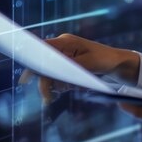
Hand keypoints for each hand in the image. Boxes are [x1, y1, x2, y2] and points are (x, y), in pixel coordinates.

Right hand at [18, 33, 138, 102]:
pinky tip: (71, 87)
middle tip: (48, 99)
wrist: (117, 63)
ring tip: (70, 89)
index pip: (42, 49)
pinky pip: (58, 76)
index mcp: (65, 42)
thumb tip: (52, 70)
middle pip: (44, 65)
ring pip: (50, 73)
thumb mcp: (88, 64)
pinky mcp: (69, 64)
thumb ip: (68, 66)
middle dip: (45, 82)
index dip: (31, 63)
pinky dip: (62, 84)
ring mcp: (65, 56)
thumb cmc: (104, 60)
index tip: (24, 79)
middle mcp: (62, 47)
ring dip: (56, 85)